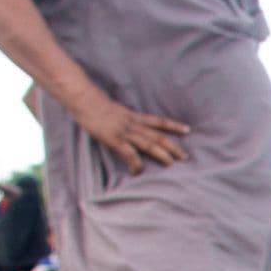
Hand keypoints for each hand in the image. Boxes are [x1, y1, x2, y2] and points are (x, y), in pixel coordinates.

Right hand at [72, 92, 189, 171]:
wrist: (83, 98)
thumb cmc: (95, 104)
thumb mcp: (116, 110)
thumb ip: (126, 118)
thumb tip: (132, 125)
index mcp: (134, 116)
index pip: (158, 121)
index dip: (173, 125)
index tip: (187, 130)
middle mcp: (133, 124)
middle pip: (158, 136)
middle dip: (173, 147)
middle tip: (185, 157)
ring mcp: (124, 131)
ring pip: (148, 144)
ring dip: (161, 154)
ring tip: (171, 164)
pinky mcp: (114, 138)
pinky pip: (128, 152)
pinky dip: (134, 162)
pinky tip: (137, 171)